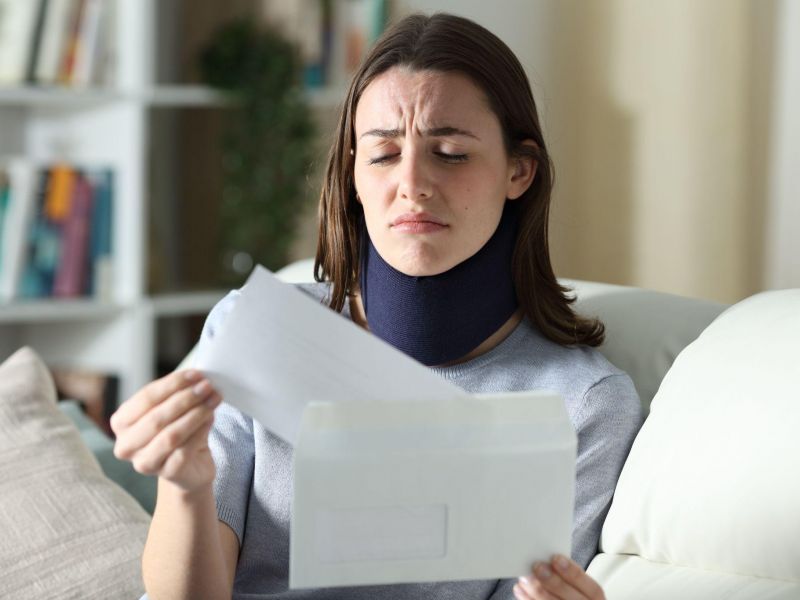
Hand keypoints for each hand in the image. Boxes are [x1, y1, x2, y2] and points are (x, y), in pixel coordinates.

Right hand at [110, 369, 221, 493]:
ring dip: (196, 414)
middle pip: (157, 417)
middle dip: (185, 399)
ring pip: (171, 435)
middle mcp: (126, 445)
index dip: (172, 384)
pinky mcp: (167, 474)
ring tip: (213, 400)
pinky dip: (200, 431)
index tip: (196, 374)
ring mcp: (144, 463)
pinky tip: (211, 419)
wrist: (191, 465)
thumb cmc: (178, 430)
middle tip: (207, 387)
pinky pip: (185, 450)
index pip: (145, 398)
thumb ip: (179, 393)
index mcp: (121, 422)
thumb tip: (198, 379)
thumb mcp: (173, 408)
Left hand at [513, 554, 604, 599]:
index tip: (555, 558)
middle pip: (572, 599)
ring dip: (537, 592)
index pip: (592, 588)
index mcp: (596, 599)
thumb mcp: (579, 585)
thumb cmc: (573, 593)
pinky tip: (520, 590)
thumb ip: (568, 576)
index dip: (573, 572)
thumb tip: (547, 560)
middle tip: (537, 566)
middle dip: (553, 582)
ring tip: (524, 578)